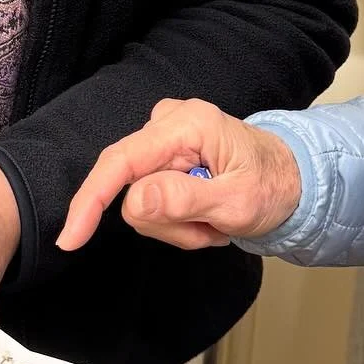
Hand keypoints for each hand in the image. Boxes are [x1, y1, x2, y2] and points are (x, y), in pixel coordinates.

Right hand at [57, 98, 301, 252]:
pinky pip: (149, 204)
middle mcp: (168, 124)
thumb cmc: (273, 186)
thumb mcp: (238, 203)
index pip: (120, 161)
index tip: (71, 238)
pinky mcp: (162, 158)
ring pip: (139, 205)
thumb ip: (186, 199)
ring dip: (176, 227)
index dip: (91, 200)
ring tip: (213, 223)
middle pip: (131, 192)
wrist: (292, 180)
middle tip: (209, 230)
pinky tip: (205, 217)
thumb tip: (133, 200)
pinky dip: (177, 223)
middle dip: (167, 224)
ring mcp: (163, 142)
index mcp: (187, 125)